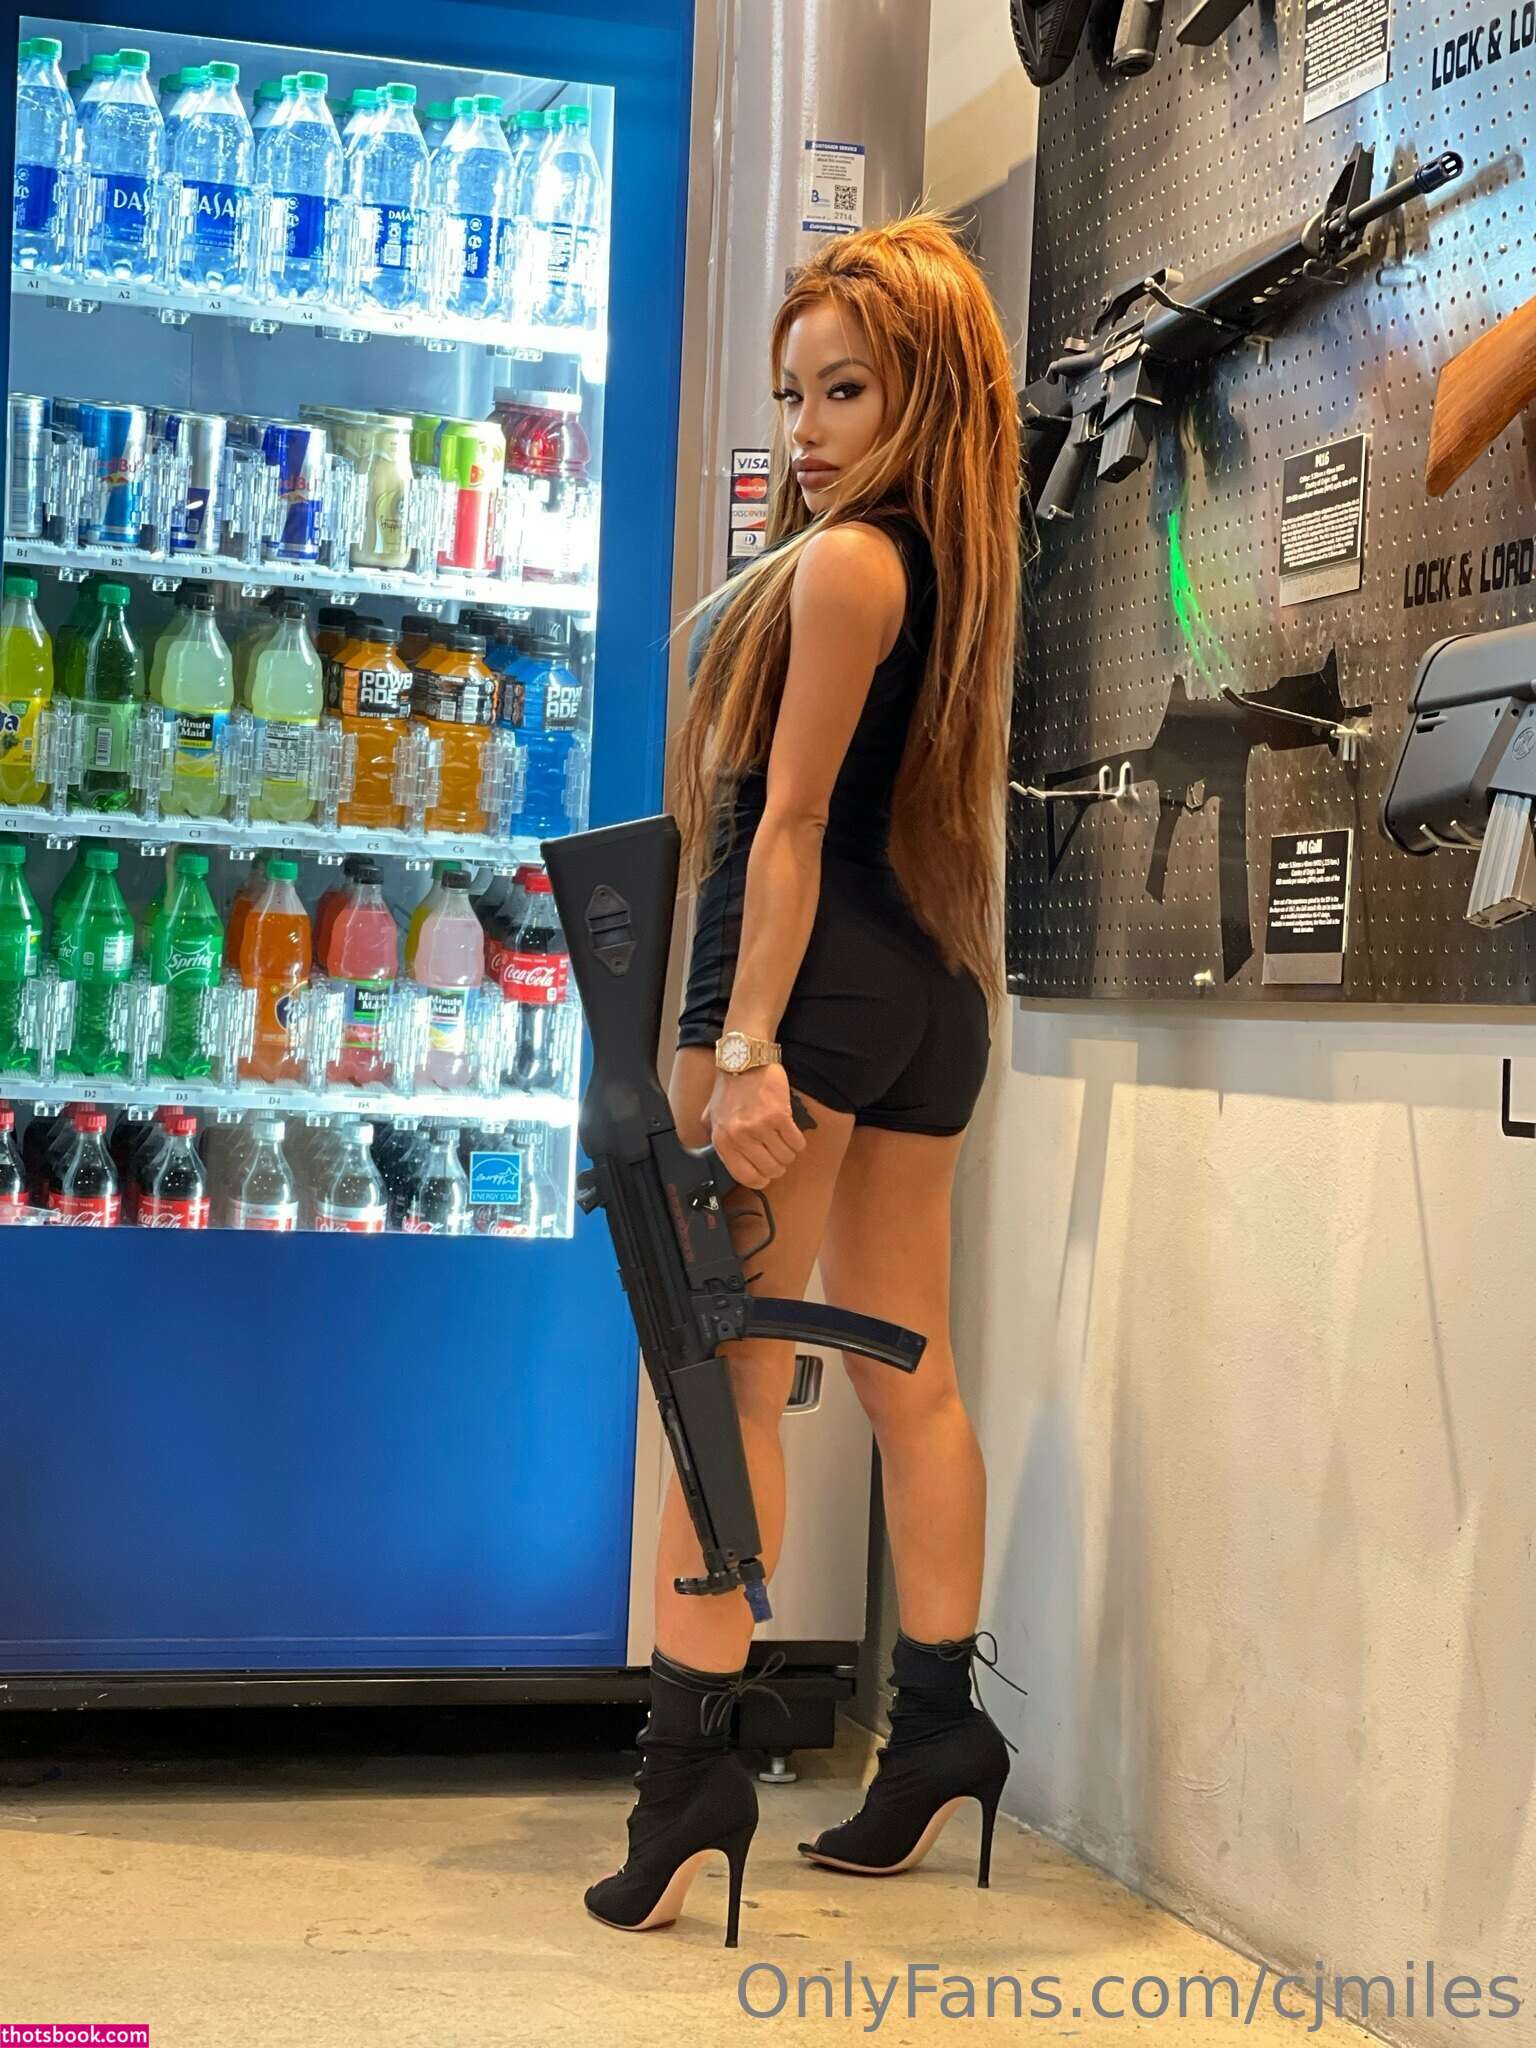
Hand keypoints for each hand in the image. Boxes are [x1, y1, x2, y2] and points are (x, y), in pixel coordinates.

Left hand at [704, 1061, 808, 1189]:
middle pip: (770, 1169)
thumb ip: (716, 1140)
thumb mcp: (712, 1117)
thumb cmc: (729, 1089)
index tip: (766, 1177)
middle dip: (778, 1167)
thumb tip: (726, 1160)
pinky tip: (793, 1134)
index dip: (760, 1181)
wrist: (744, 1061)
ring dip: (788, 1154)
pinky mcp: (779, 1116)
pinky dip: (798, 1142)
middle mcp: (740, 1136)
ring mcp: (760, 1126)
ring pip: (785, 1157)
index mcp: (723, 1141)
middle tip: (778, 1157)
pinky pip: (796, 1142)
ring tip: (784, 1142)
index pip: (746, 1176)